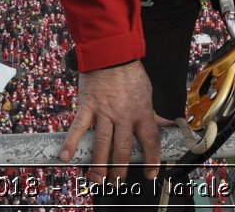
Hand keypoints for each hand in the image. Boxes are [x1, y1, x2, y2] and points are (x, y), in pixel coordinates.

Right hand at [59, 61, 163, 185]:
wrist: (111, 52)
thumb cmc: (130, 73)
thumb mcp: (147, 93)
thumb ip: (153, 114)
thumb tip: (168, 125)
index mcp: (142, 112)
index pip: (150, 141)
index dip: (152, 160)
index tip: (150, 173)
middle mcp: (124, 115)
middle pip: (123, 148)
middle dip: (120, 169)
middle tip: (117, 183)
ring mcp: (105, 111)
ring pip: (102, 143)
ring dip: (99, 164)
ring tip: (98, 179)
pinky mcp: (88, 105)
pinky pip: (79, 126)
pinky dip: (71, 142)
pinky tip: (66, 157)